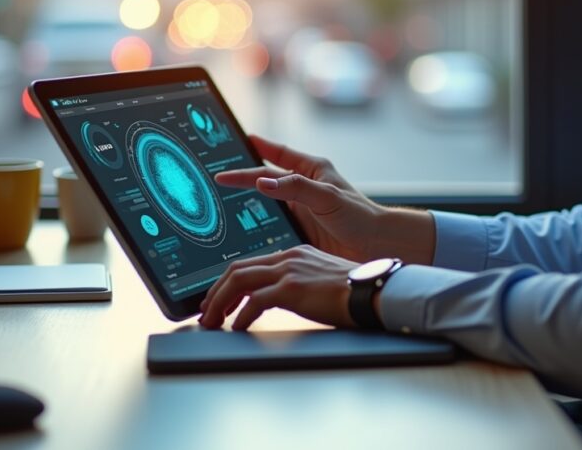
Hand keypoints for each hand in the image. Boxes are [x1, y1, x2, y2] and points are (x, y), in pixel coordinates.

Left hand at [198, 245, 357, 329]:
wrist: (375, 291)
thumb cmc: (355, 290)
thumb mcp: (320, 280)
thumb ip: (299, 283)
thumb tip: (279, 299)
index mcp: (294, 254)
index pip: (251, 264)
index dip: (228, 282)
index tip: (219, 299)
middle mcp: (288, 258)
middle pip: (237, 269)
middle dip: (216, 291)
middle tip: (207, 312)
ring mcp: (289, 271)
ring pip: (238, 281)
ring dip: (220, 303)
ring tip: (213, 322)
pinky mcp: (293, 289)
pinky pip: (254, 302)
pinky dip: (241, 316)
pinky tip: (239, 328)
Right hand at [216, 135, 434, 263]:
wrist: (377, 247)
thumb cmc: (361, 216)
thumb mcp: (328, 197)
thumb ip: (296, 188)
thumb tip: (262, 182)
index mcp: (311, 170)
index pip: (274, 155)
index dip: (254, 147)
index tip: (231, 141)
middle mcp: (302, 188)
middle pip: (264, 179)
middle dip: (241, 175)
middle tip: (214, 173)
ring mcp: (299, 210)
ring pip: (264, 204)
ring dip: (244, 204)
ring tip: (217, 203)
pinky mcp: (298, 232)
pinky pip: (271, 226)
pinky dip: (254, 228)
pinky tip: (238, 233)